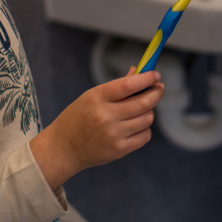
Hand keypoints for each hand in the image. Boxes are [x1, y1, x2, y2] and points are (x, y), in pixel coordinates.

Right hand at [31, 68, 163, 188]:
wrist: (63, 148)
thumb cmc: (79, 117)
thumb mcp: (92, 96)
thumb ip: (117, 86)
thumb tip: (139, 72)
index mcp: (97, 98)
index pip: (128, 85)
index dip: (146, 78)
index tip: (156, 75)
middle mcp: (105, 116)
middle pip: (143, 102)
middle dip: (156, 93)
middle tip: (158, 89)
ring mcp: (113, 135)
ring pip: (147, 118)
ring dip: (148, 112)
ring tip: (140, 110)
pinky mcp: (118, 150)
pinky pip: (144, 136)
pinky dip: (144, 129)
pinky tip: (135, 126)